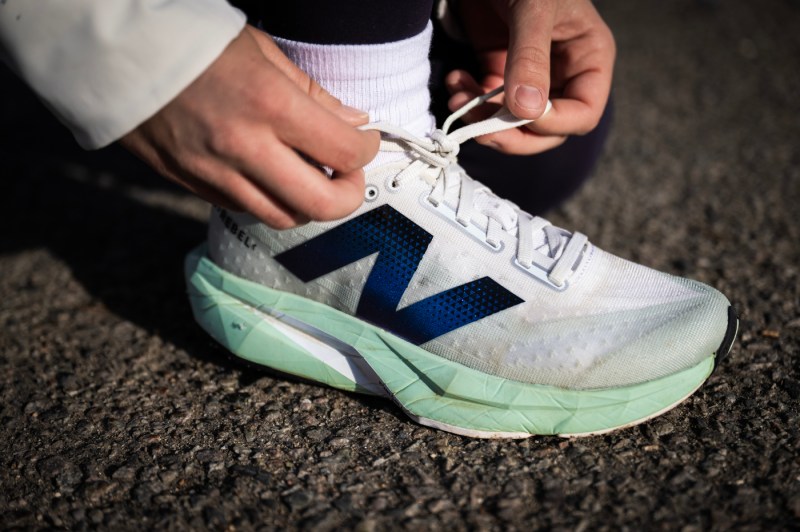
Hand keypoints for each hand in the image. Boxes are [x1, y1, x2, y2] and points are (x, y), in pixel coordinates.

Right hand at [121, 26, 379, 228]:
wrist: (117, 55)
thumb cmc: (193, 43)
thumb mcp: (261, 52)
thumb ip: (311, 94)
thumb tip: (353, 123)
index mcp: (269, 105)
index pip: (343, 152)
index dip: (366, 149)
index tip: (365, 139)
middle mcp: (245, 148)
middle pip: (321, 205)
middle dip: (348, 194)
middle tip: (347, 174)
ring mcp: (216, 174)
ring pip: (284, 217)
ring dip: (308, 203)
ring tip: (310, 176)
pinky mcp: (193, 186)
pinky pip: (246, 210)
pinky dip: (269, 200)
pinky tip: (270, 175)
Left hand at [446, 0, 614, 153]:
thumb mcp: (533, 9)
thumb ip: (531, 57)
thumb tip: (527, 111)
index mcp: (588, 58)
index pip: (583, 113)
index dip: (553, 124)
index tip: (519, 115)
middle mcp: (563, 74)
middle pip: (547, 130)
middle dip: (511, 134)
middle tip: (479, 128)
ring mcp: (530, 76)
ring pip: (513, 123)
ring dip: (482, 119)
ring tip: (458, 96)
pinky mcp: (500, 71)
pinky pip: (488, 104)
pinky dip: (468, 100)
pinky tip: (455, 80)